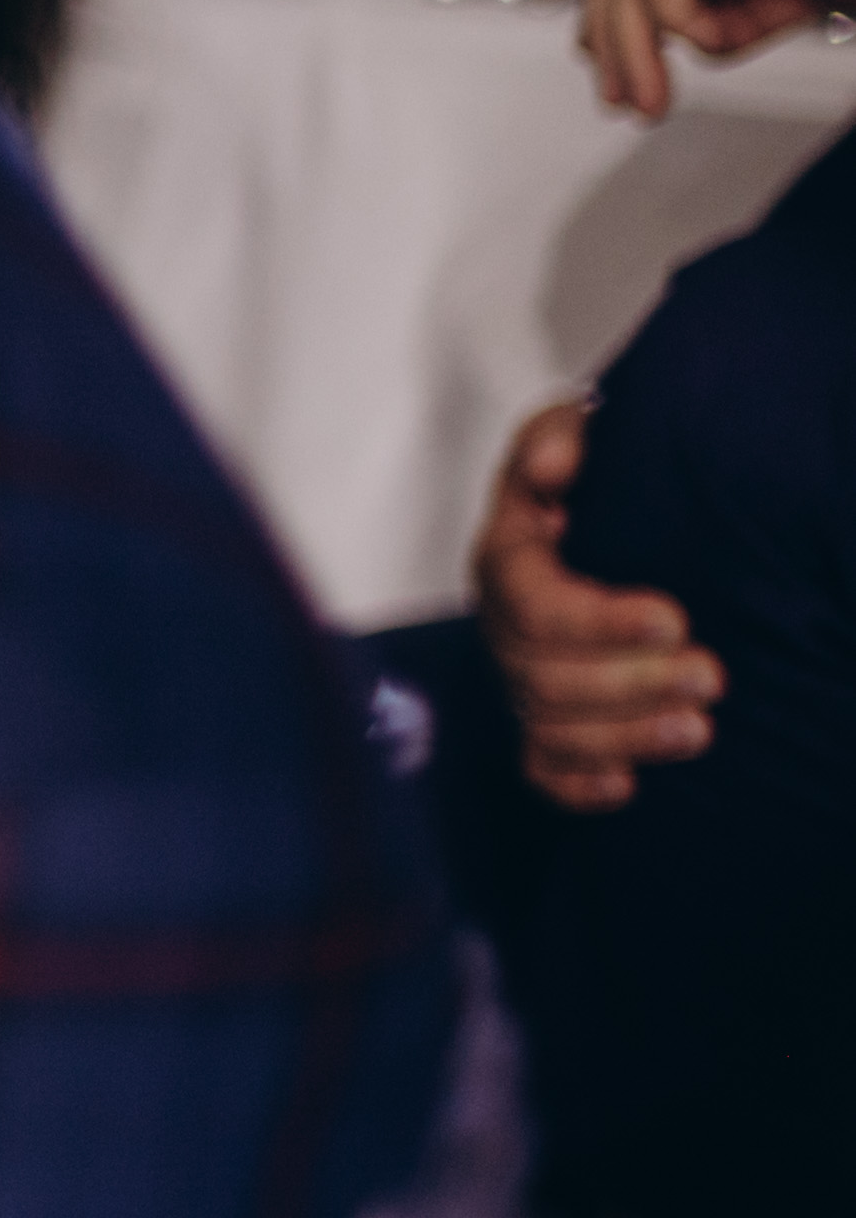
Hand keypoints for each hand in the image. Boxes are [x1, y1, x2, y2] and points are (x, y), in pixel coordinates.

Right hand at [470, 396, 718, 807]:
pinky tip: (627, 786)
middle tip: (712, 675)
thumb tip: (555, 467)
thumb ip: (560, 438)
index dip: (596, 619)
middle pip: (540, 674)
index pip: (529, 599)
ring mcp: (521, 678)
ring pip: (548, 726)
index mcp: (508, 557)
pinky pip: (541, 768)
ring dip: (623, 733)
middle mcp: (505, 624)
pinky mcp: (545, 722)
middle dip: (629, 682)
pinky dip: (577, 784)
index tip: (674, 617)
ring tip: (699, 729)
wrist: (616, 513)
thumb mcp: (577, 431)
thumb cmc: (599, 474)